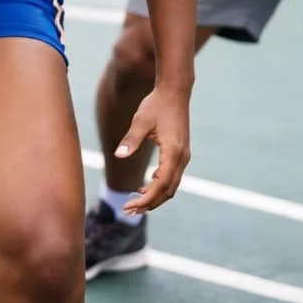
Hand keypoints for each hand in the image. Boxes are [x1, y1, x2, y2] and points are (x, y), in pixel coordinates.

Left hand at [115, 85, 190, 212]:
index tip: (129, 206)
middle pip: (168, 191)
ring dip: (155, 197)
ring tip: (135, 204)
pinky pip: (172, 177)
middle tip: (128, 211)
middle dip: (149, 204)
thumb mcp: (141, 121)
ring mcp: (183, 156)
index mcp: (173, 152)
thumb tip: (119, 156)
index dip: (146, 200)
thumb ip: (131, 139)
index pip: (161, 185)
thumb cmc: (156, 104)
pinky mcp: (180, 153)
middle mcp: (182, 157)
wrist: (175, 91)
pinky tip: (144, 187)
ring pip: (171, 186)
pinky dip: (159, 186)